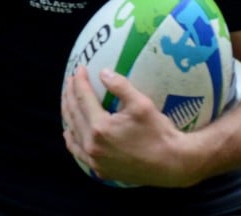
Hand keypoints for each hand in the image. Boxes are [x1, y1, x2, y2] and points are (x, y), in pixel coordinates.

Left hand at [61, 66, 193, 186]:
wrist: (173, 165)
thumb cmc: (159, 133)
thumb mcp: (141, 104)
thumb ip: (120, 86)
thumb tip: (103, 72)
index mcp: (100, 127)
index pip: (83, 98)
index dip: (79, 81)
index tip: (80, 69)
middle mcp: (93, 145)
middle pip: (73, 115)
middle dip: (70, 95)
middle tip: (70, 81)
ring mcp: (95, 160)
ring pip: (72, 134)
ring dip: (68, 115)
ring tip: (67, 101)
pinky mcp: (101, 170)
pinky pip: (79, 153)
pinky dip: (72, 139)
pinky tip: (70, 132)